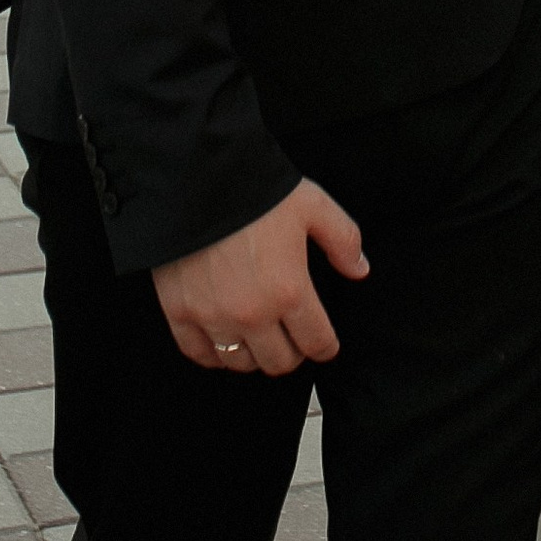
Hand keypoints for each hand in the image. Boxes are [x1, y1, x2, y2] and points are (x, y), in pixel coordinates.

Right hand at [151, 180, 367, 374]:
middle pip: (279, 362)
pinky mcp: (180, 312)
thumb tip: (359, 270)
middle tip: (292, 340)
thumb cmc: (257, 190)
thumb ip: (343, 240)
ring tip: (258, 339)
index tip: (324, 345)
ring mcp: (213, 317)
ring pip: (240, 362)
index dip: (325, 347)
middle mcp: (253, 314)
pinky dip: (214, 354)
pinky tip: (222, 342)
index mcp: (290, 291)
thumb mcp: (313, 206)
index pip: (316, 342)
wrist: (198, 177)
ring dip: (253, 355)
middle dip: (292, 354)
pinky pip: (200, 354)